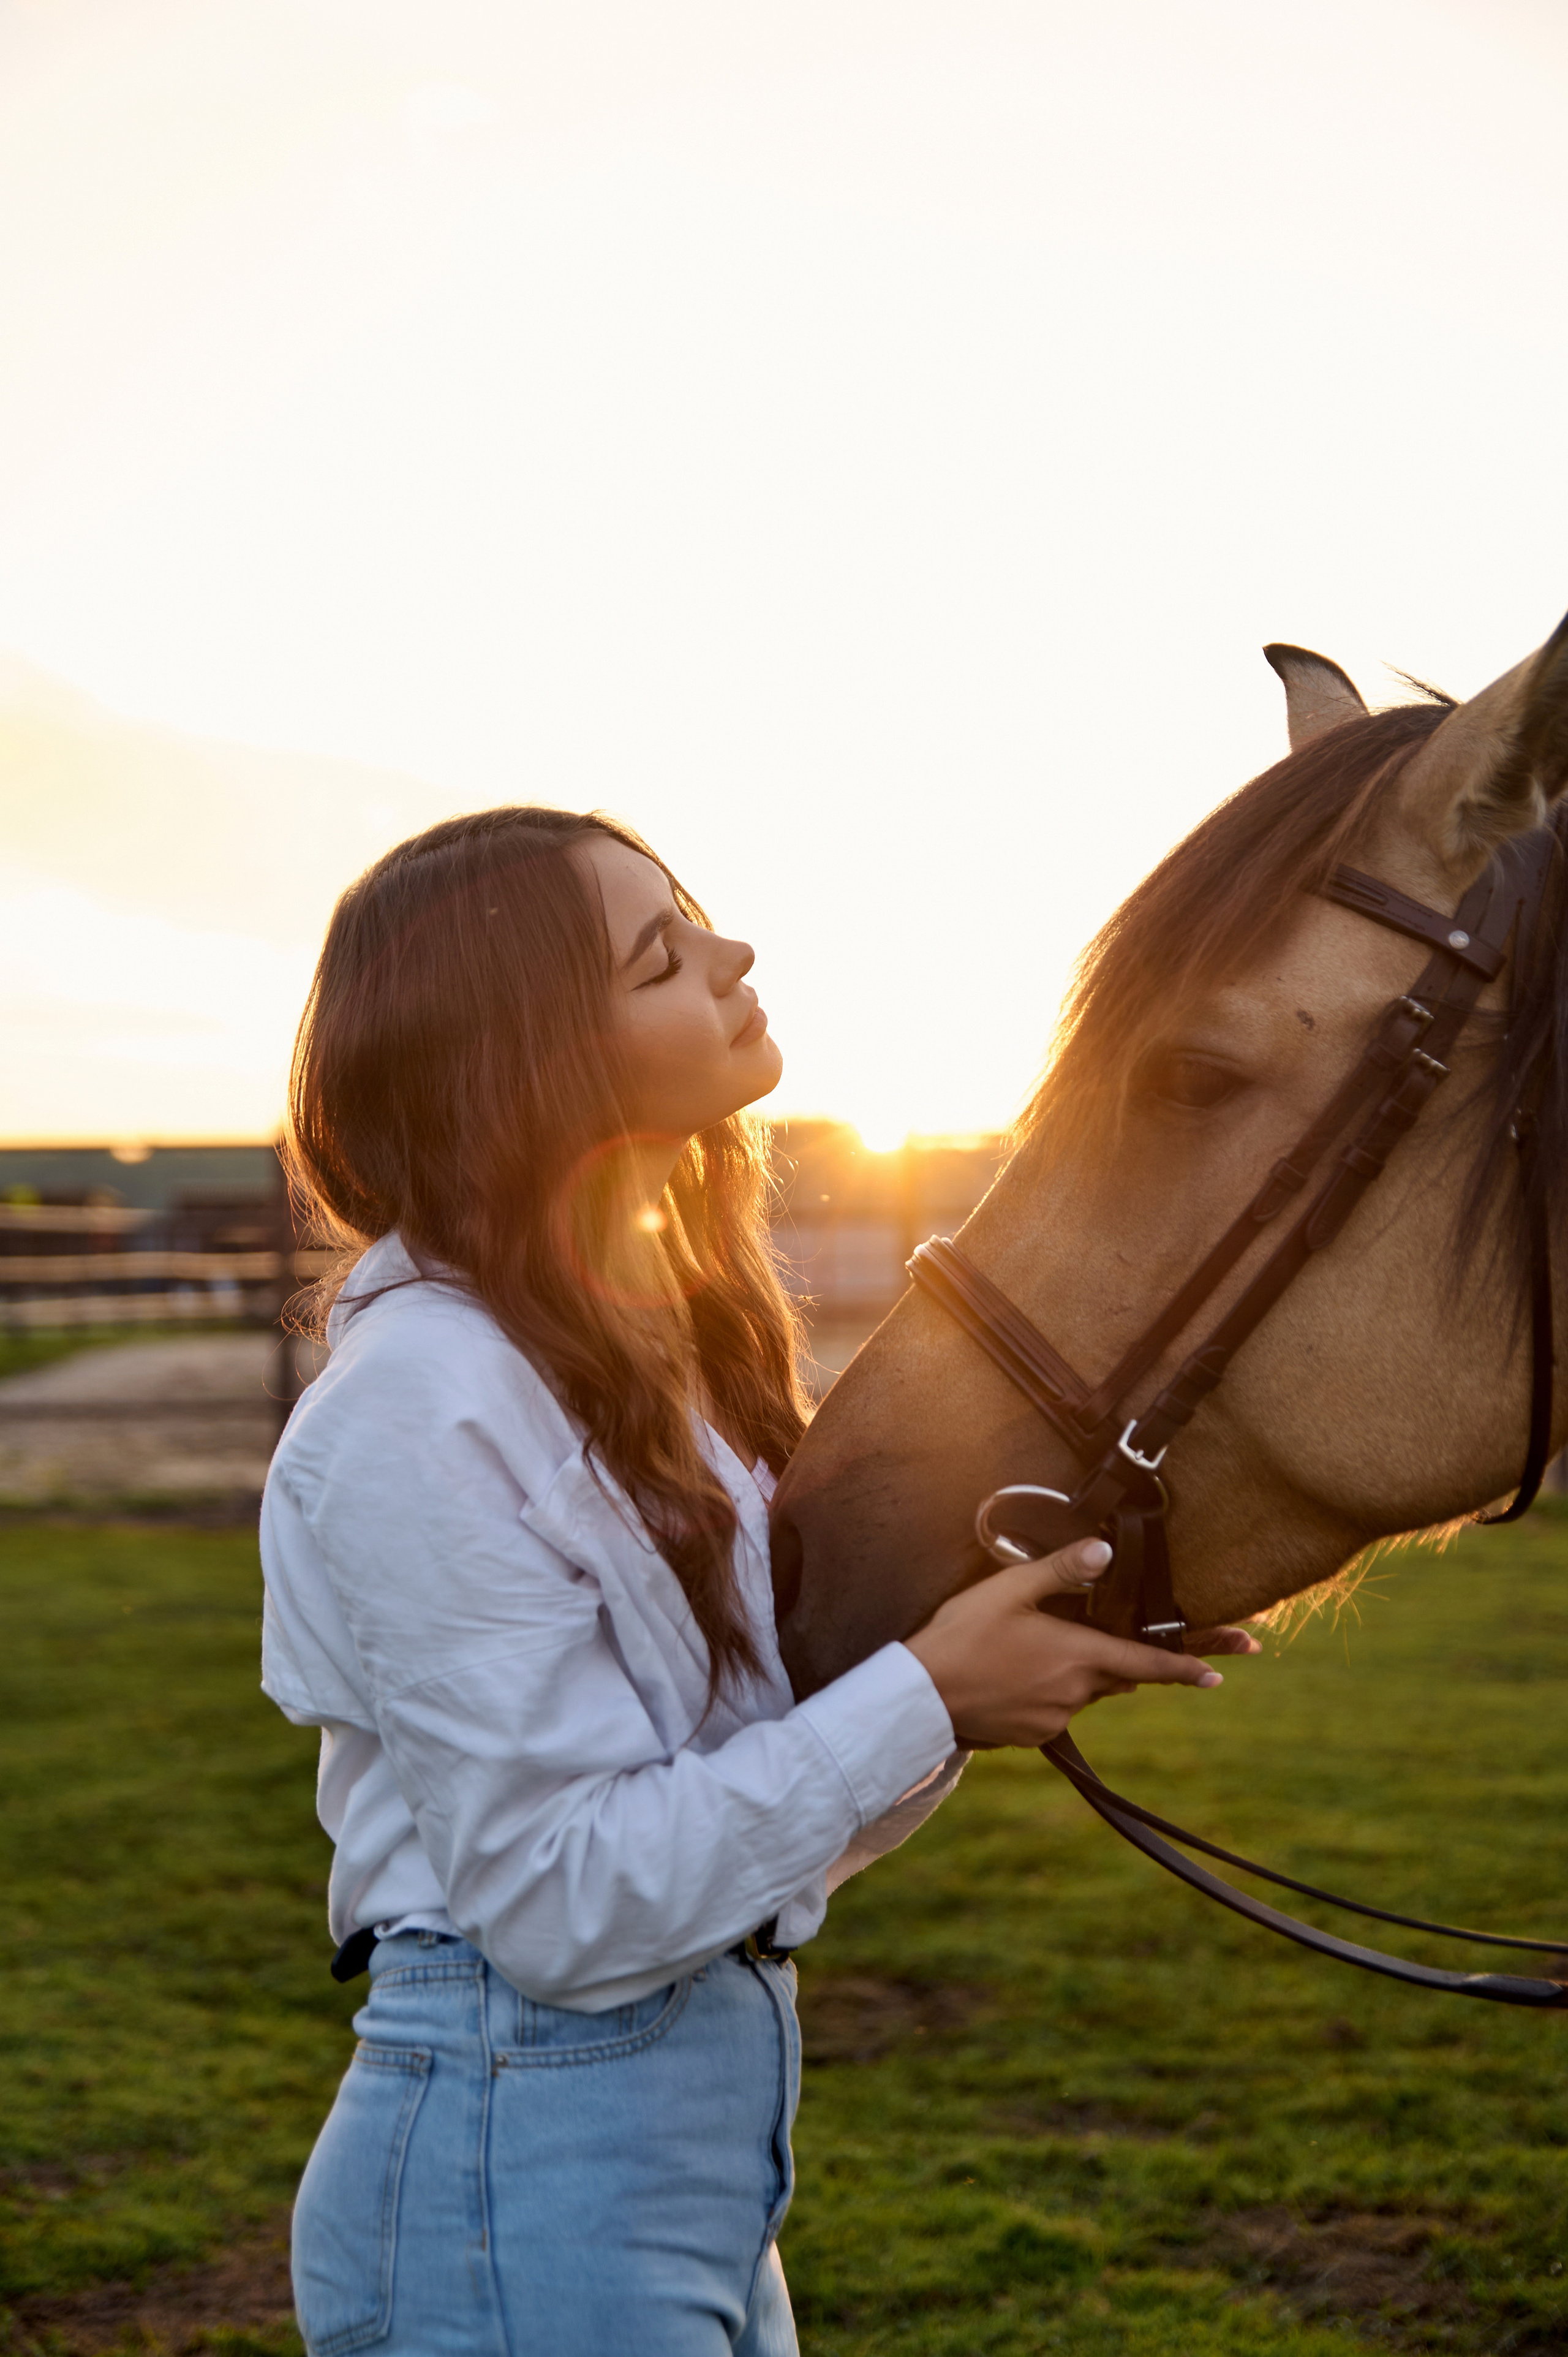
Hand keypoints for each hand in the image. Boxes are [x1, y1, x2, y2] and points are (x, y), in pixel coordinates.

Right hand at [903, 1537, 1258, 1748]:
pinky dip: (1046, 1692)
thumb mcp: (1008, 1590)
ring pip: (1083, 1690)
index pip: (1149, 1662)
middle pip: (1113, 1673)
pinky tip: (1010, 1675)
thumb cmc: (963, 1636)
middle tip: (1080, 1640)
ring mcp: (1056, 1719)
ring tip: (1024, 1651)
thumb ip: (1060, 1569)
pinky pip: (1056, 1710)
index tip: (1219, 1674)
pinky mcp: (1035, 1737)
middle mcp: (1076, 1692)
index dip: (1187, 1667)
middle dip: (1111, 1657)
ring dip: (1073, 1672)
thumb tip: (1105, 1551)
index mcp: (1079, 1655)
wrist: (921, 1698)